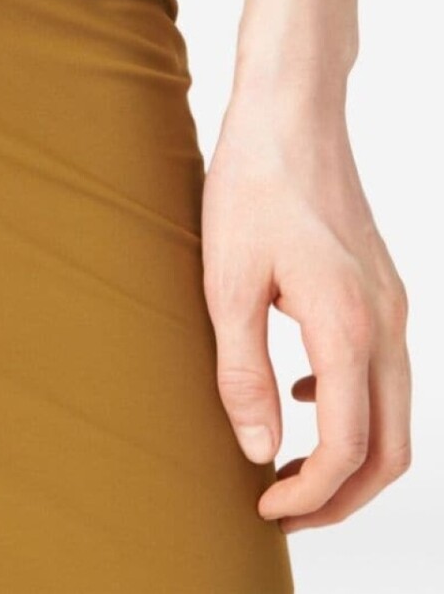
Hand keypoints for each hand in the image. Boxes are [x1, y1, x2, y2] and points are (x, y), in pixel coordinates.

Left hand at [201, 89, 411, 532]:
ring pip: (395, 413)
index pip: (346, 449)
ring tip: (290, 467)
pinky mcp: (381, 289)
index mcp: (347, 329)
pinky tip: (299, 394)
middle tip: (284, 507)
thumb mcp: (228, 282)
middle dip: (344, 496)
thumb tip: (258, 449)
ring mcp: (392, 305)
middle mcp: (386, 324)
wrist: (291, 115)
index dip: (310, 494)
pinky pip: (385, 372)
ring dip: (352, 455)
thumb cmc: (253, 185)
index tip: (265, 503)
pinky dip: (353, 406)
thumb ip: (243, 372)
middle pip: (391, 449)